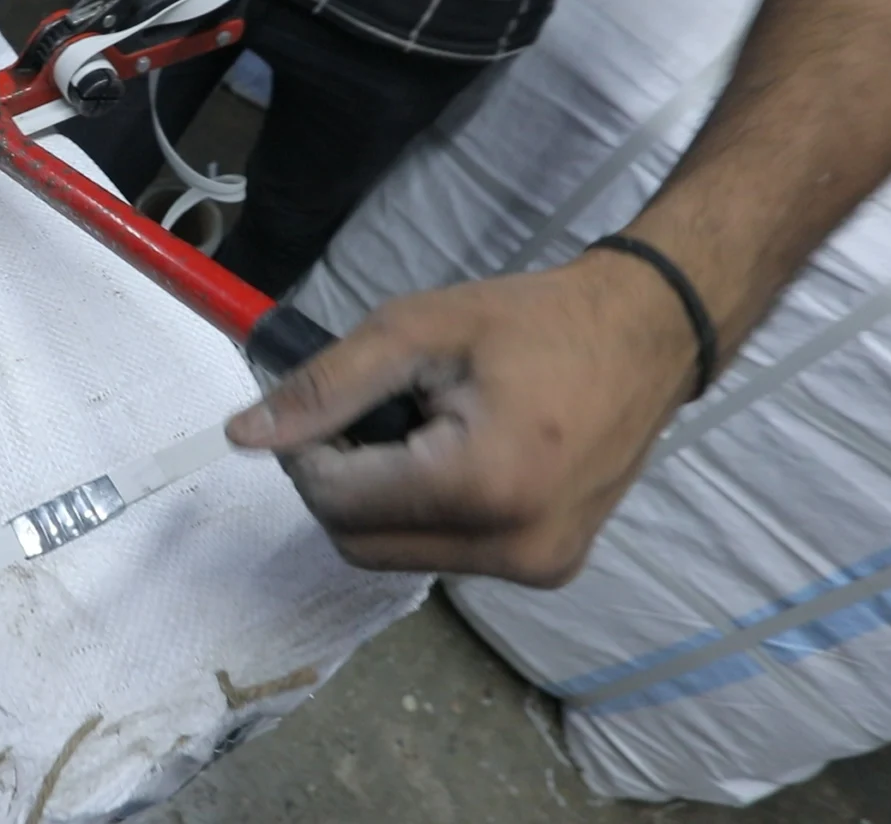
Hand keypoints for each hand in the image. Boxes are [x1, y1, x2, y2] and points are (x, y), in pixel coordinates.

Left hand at [226, 251, 698, 586]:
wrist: (648, 335)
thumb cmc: (532, 320)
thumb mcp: (416, 329)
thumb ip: (324, 387)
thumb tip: (242, 436)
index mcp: (481, 484)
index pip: (336, 501)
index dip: (307, 454)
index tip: (325, 406)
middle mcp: (512, 547)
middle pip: (358, 543)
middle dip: (340, 483)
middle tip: (369, 417)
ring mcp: (537, 568)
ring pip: (396, 556)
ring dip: (380, 502)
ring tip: (421, 431)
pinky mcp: (549, 571)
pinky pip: (444, 556)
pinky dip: (424, 514)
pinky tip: (455, 457)